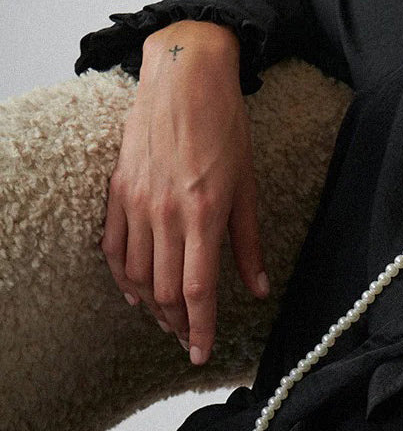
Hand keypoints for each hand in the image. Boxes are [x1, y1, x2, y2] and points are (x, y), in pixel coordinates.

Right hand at [99, 20, 269, 363]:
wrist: (183, 76)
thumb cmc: (225, 129)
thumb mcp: (248, 189)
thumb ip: (248, 245)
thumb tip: (258, 290)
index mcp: (202, 216)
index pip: (198, 291)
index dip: (200, 329)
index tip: (201, 354)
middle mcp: (164, 214)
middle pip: (165, 290)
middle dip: (177, 324)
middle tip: (188, 341)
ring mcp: (136, 202)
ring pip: (138, 275)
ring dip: (152, 307)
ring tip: (167, 323)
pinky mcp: (119, 190)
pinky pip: (115, 247)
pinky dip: (123, 277)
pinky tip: (134, 294)